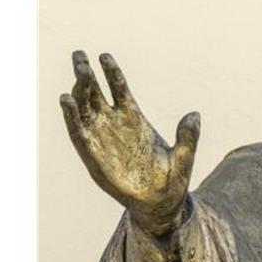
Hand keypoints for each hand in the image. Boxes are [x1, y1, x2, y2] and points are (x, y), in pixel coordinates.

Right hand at [60, 51, 199, 236]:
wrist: (159, 206)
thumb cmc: (172, 181)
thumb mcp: (184, 158)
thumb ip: (188, 137)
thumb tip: (194, 115)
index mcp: (136, 119)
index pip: (120, 90)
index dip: (112, 73)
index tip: (105, 55)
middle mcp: (115, 125)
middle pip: (97, 93)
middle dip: (87, 74)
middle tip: (79, 54)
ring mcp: (103, 139)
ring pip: (85, 109)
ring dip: (77, 91)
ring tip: (75, 74)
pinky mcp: (93, 155)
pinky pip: (79, 132)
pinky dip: (72, 116)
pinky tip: (66, 101)